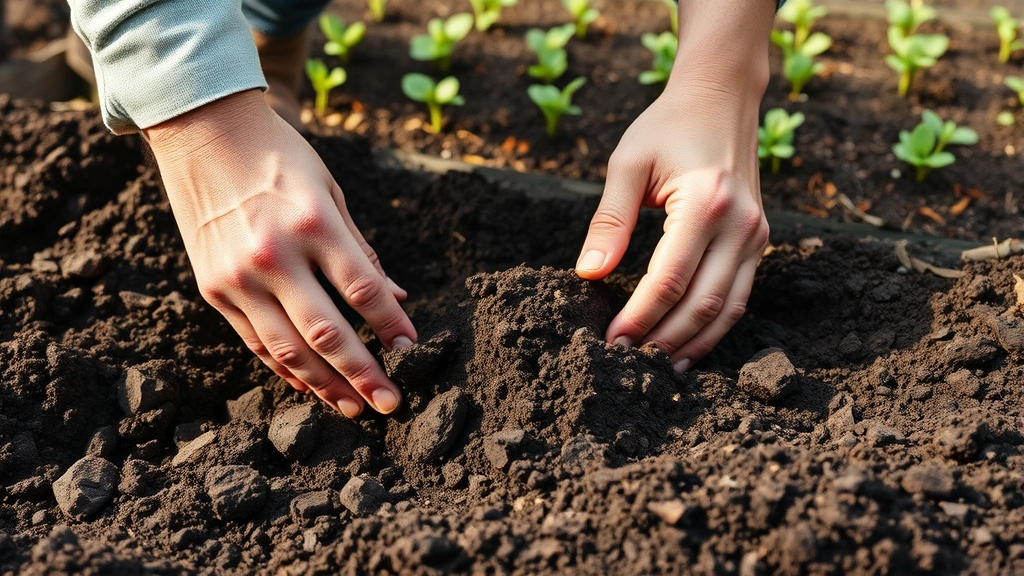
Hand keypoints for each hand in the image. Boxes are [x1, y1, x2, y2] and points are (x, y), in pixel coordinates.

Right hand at [145, 90, 415, 416]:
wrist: (203, 133)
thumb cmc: (280, 157)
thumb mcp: (331, 191)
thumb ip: (361, 251)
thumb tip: (396, 299)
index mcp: (313, 224)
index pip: (363, 290)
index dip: (391, 325)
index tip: (411, 350)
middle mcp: (274, 255)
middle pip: (328, 332)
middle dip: (364, 373)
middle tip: (390, 403)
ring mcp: (238, 277)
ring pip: (288, 349)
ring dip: (326, 385)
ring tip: (354, 408)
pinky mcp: (213, 289)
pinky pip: (255, 342)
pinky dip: (285, 369)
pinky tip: (310, 387)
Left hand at [575, 0, 774, 371]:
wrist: (721, 97)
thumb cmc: (667, 127)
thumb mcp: (627, 164)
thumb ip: (609, 222)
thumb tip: (588, 275)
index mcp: (706, 203)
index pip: (669, 279)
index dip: (639, 317)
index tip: (611, 341)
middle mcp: (741, 224)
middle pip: (702, 304)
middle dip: (662, 339)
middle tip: (626, 363)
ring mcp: (756, 235)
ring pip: (727, 309)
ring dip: (691, 344)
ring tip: (656, 369)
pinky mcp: (759, 241)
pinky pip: (740, 297)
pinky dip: (714, 327)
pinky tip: (686, 345)